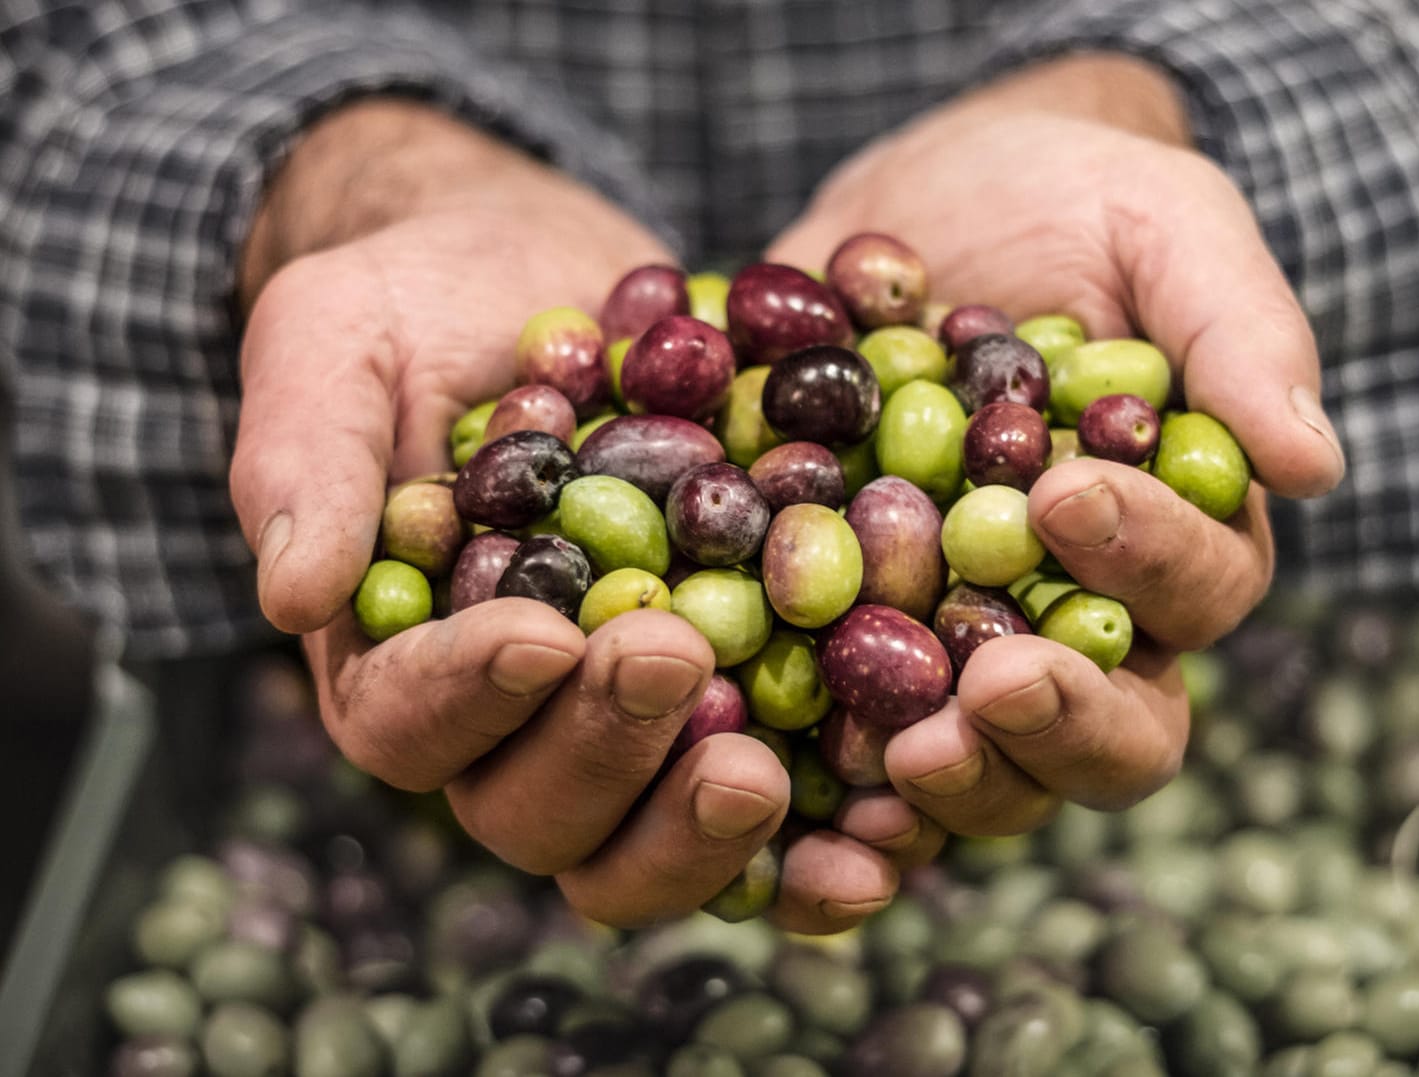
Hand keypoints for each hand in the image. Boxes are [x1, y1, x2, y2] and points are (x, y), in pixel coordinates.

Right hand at [229, 100, 916, 930]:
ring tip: (768, 765)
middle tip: (677, 662)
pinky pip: (775, 813)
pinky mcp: (738, 704)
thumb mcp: (338, 339)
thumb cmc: (424, 303)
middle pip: (534, 810)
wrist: (551, 281)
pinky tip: (882, 835)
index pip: (408, 721)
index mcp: (400, 657)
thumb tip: (290, 592)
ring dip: (703, 827)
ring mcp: (627, 729)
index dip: (470, 695)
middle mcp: (512, 725)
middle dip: (603, 750)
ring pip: (646, 841)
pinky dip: (817, 844)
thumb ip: (307, 456)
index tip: (543, 634)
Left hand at [769, 55, 1346, 832]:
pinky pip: (850, 750)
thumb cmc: (1069, 203)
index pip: (1197, 592)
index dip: (1145, 560)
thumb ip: (1239, 333)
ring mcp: (962, 648)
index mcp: (1177, 540)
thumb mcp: (1162, 226)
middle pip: (1114, 732)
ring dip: (955, 779)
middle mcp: (1082, 621)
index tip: (1065, 498)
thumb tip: (1312, 466)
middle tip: (990, 689)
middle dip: (1058, 724)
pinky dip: (830, 792)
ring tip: (895, 749)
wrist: (916, 207)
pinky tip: (793, 790)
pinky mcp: (848, 648)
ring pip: (992, 768)